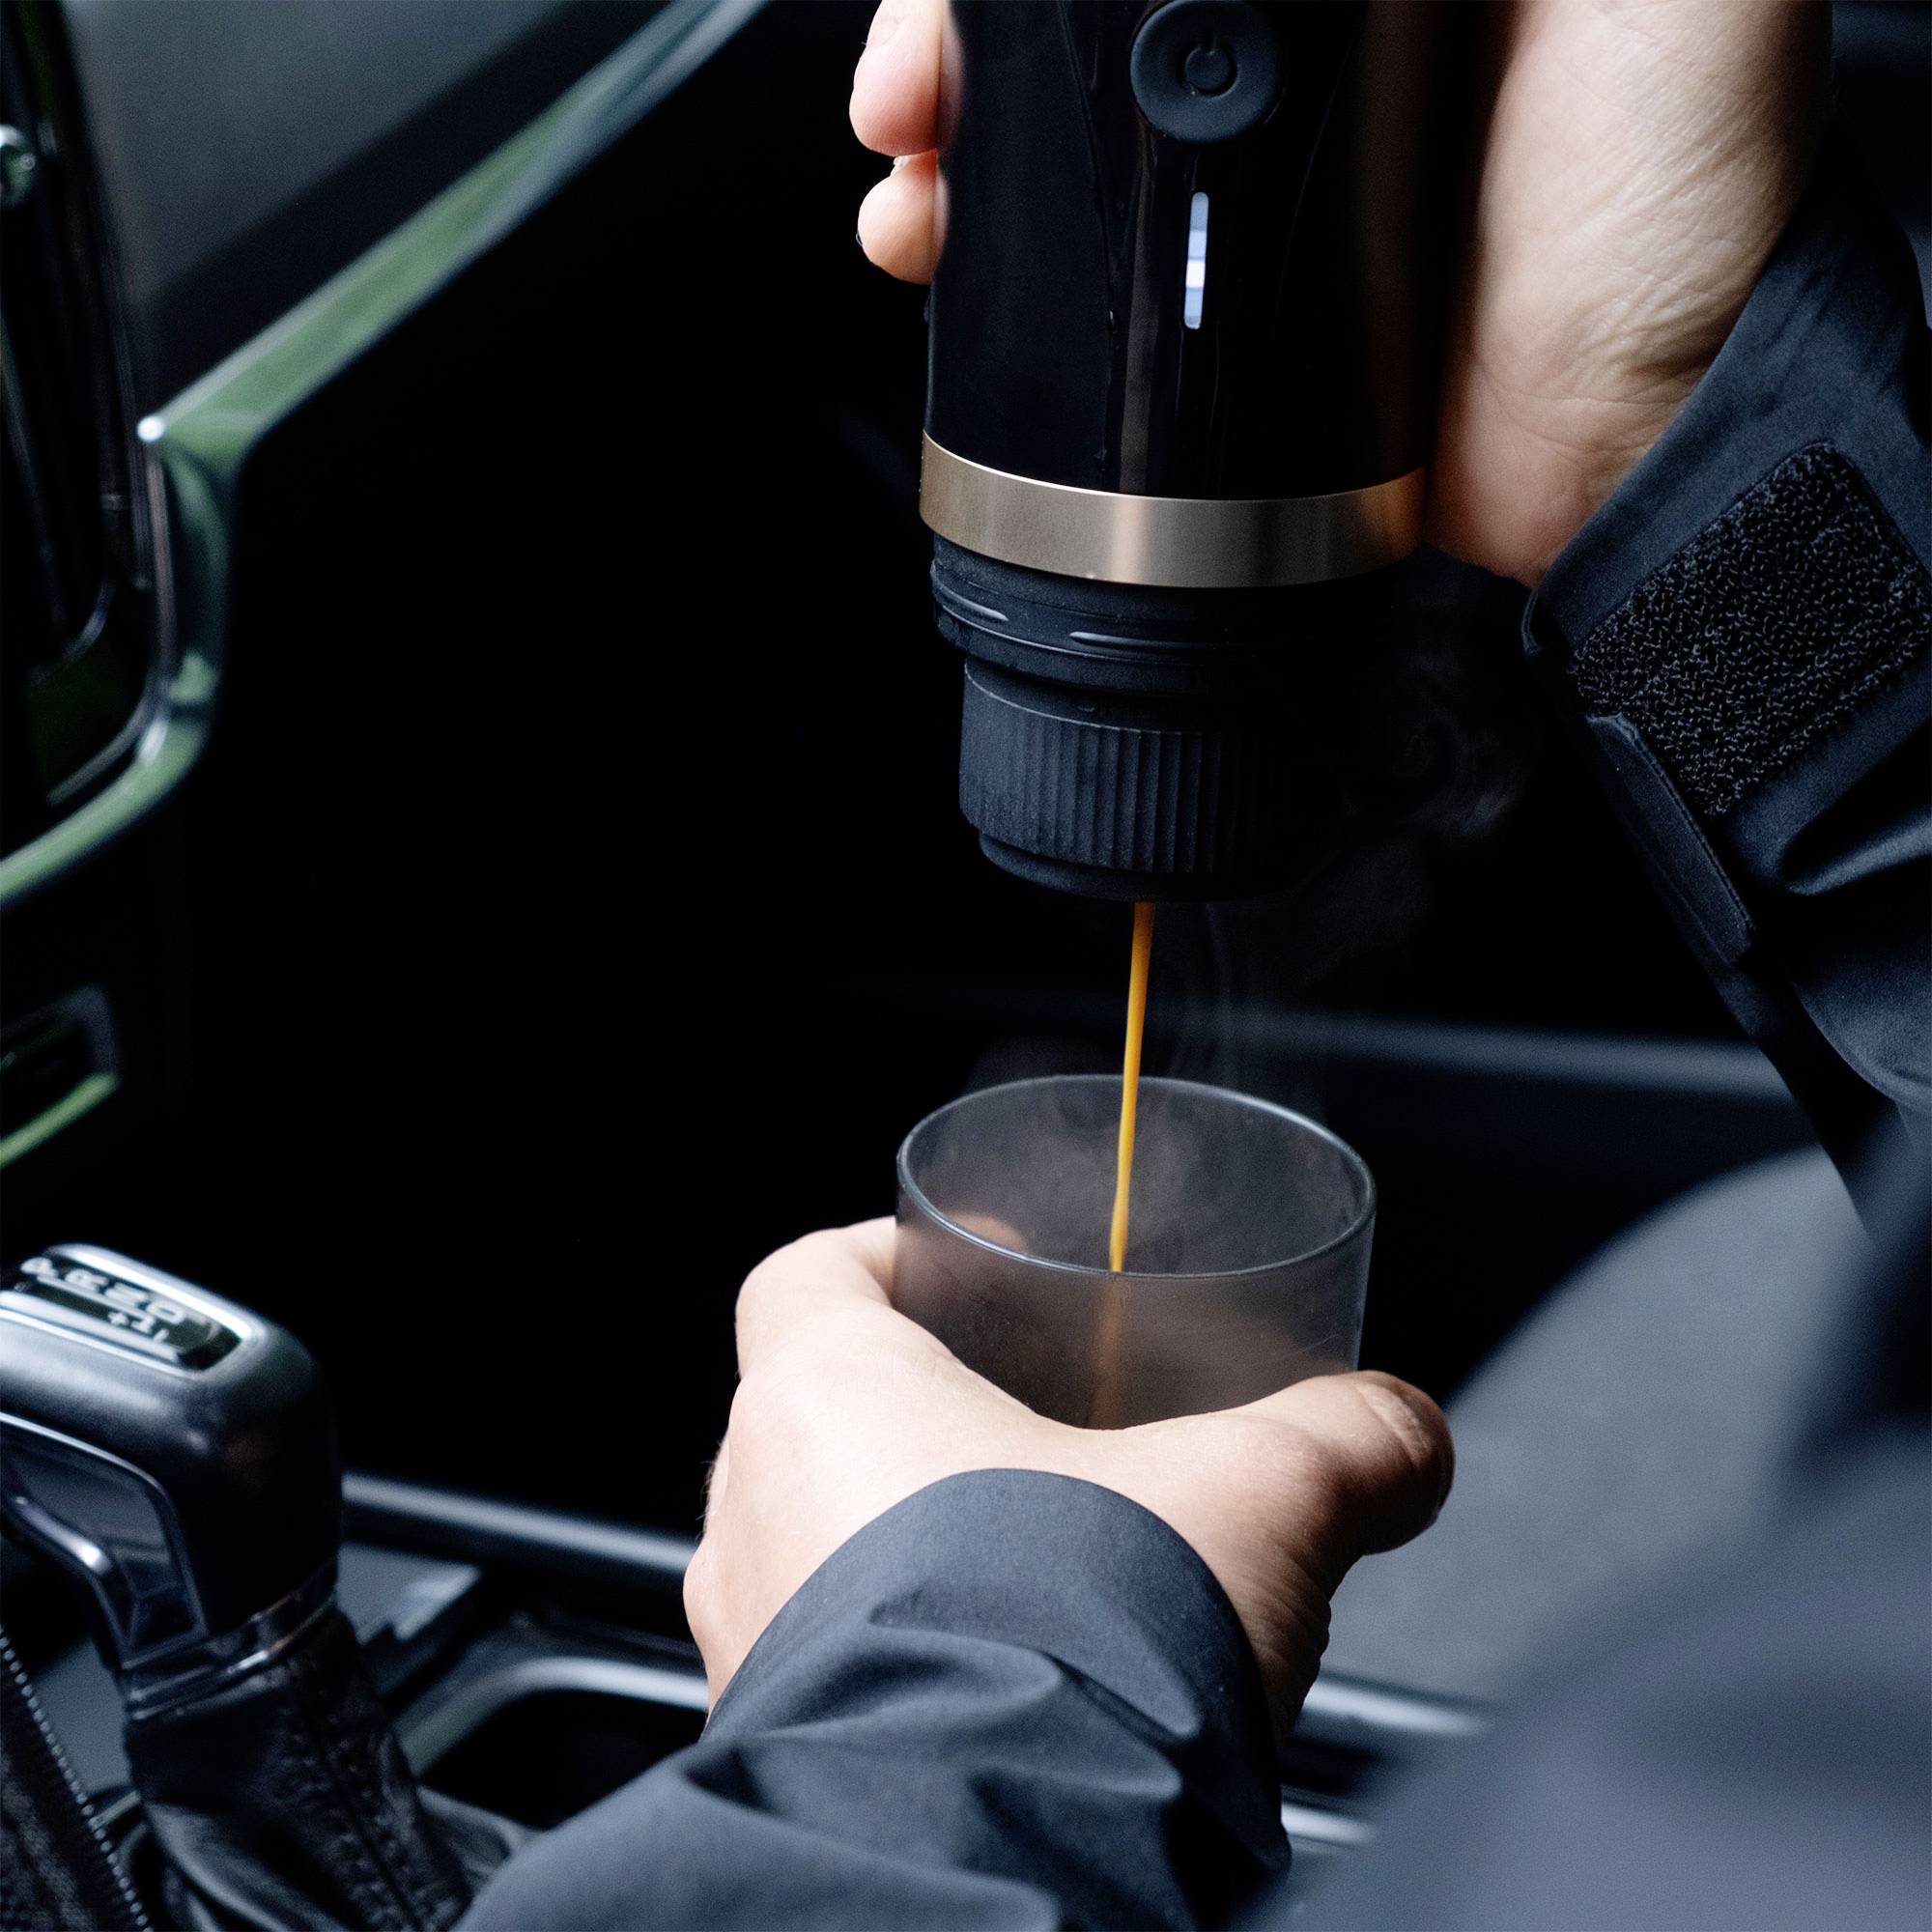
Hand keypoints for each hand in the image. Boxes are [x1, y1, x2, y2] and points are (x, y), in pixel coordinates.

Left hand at [684, 1220, 1451, 1737]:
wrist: (1017, 1851)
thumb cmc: (1080, 1645)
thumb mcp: (1261, 1496)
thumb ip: (1347, 1440)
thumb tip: (1404, 1435)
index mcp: (823, 1395)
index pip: (809, 1272)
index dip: (886, 1251)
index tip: (970, 1265)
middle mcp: (751, 1514)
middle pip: (812, 1411)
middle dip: (924, 1412)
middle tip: (1036, 1426)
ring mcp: (746, 1642)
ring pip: (810, 1548)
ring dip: (907, 1545)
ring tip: (1038, 1569)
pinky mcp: (777, 1750)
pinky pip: (822, 1673)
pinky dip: (902, 1661)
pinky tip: (1014, 1688)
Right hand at [848, 0, 1828, 584]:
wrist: (1645, 456)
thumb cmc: (1683, 213)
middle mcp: (1317, 63)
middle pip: (1102, 23)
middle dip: (976, 44)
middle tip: (910, 88)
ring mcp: (1262, 194)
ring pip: (1066, 138)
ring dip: (956, 144)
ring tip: (906, 181)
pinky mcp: (1227, 318)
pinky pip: (1084, 278)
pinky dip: (992, 267)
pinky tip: (944, 261)